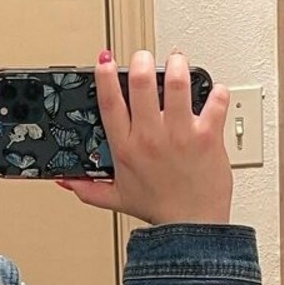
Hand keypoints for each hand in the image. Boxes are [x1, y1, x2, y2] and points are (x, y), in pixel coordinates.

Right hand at [56, 50, 232, 226]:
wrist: (191, 226)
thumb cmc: (159, 210)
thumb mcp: (116, 198)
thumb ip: (87, 188)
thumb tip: (66, 182)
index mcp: (126, 148)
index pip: (109, 103)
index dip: (104, 76)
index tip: (105, 59)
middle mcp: (151, 137)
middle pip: (141, 84)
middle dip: (141, 61)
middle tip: (145, 58)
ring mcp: (180, 134)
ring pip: (177, 84)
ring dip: (177, 65)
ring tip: (177, 61)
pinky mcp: (207, 136)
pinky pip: (215, 101)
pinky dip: (217, 91)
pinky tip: (213, 91)